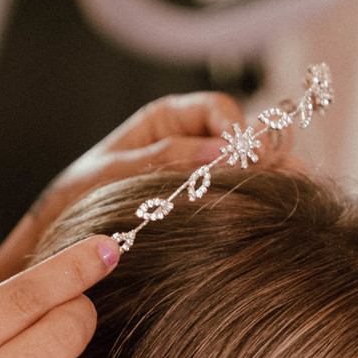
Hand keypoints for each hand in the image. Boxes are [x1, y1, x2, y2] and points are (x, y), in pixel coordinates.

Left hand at [0, 89, 294, 295]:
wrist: (62, 245)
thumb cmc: (77, 201)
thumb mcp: (112, 173)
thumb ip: (164, 158)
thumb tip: (218, 151)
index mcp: (167, 121)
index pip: (218, 111)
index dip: (238, 129)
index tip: (249, 152)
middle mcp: (190, 144)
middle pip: (244, 138)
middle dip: (268, 153)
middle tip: (290, 171)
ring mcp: (201, 180)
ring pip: (248, 170)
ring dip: (272, 178)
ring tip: (295, 189)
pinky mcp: (205, 212)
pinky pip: (238, 201)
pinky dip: (257, 204)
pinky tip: (275, 214)